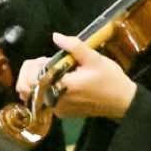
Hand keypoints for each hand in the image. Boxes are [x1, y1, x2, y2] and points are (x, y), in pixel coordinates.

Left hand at [19, 33, 135, 120]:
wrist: (122, 102)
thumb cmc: (110, 79)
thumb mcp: (94, 59)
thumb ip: (73, 46)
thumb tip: (55, 36)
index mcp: (62, 86)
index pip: (31, 77)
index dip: (34, 65)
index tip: (46, 59)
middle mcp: (55, 101)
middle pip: (28, 86)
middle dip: (33, 72)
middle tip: (48, 64)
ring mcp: (57, 110)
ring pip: (35, 93)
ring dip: (40, 80)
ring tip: (56, 72)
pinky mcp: (62, 114)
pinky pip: (45, 99)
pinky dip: (47, 89)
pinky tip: (61, 81)